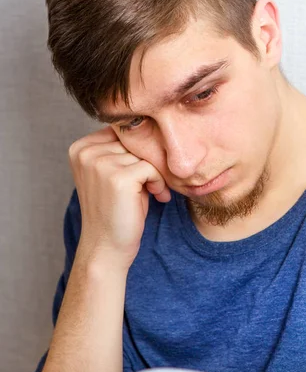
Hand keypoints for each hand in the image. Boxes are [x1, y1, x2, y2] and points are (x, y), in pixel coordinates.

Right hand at [68, 125, 170, 267]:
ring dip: (156, 173)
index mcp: (80, 148)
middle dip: (148, 161)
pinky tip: (156, 197)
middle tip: (153, 185)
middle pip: (134, 141)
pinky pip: (151, 167)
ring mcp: (101, 164)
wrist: (106, 248)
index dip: (137, 151)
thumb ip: (121, 149)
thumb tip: (151, 123)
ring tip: (154, 192)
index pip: (122, 131)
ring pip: (145, 153)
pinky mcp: (119, 178)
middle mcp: (86, 153)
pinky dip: (159, 182)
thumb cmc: (116, 210)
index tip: (142, 173)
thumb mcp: (113, 172)